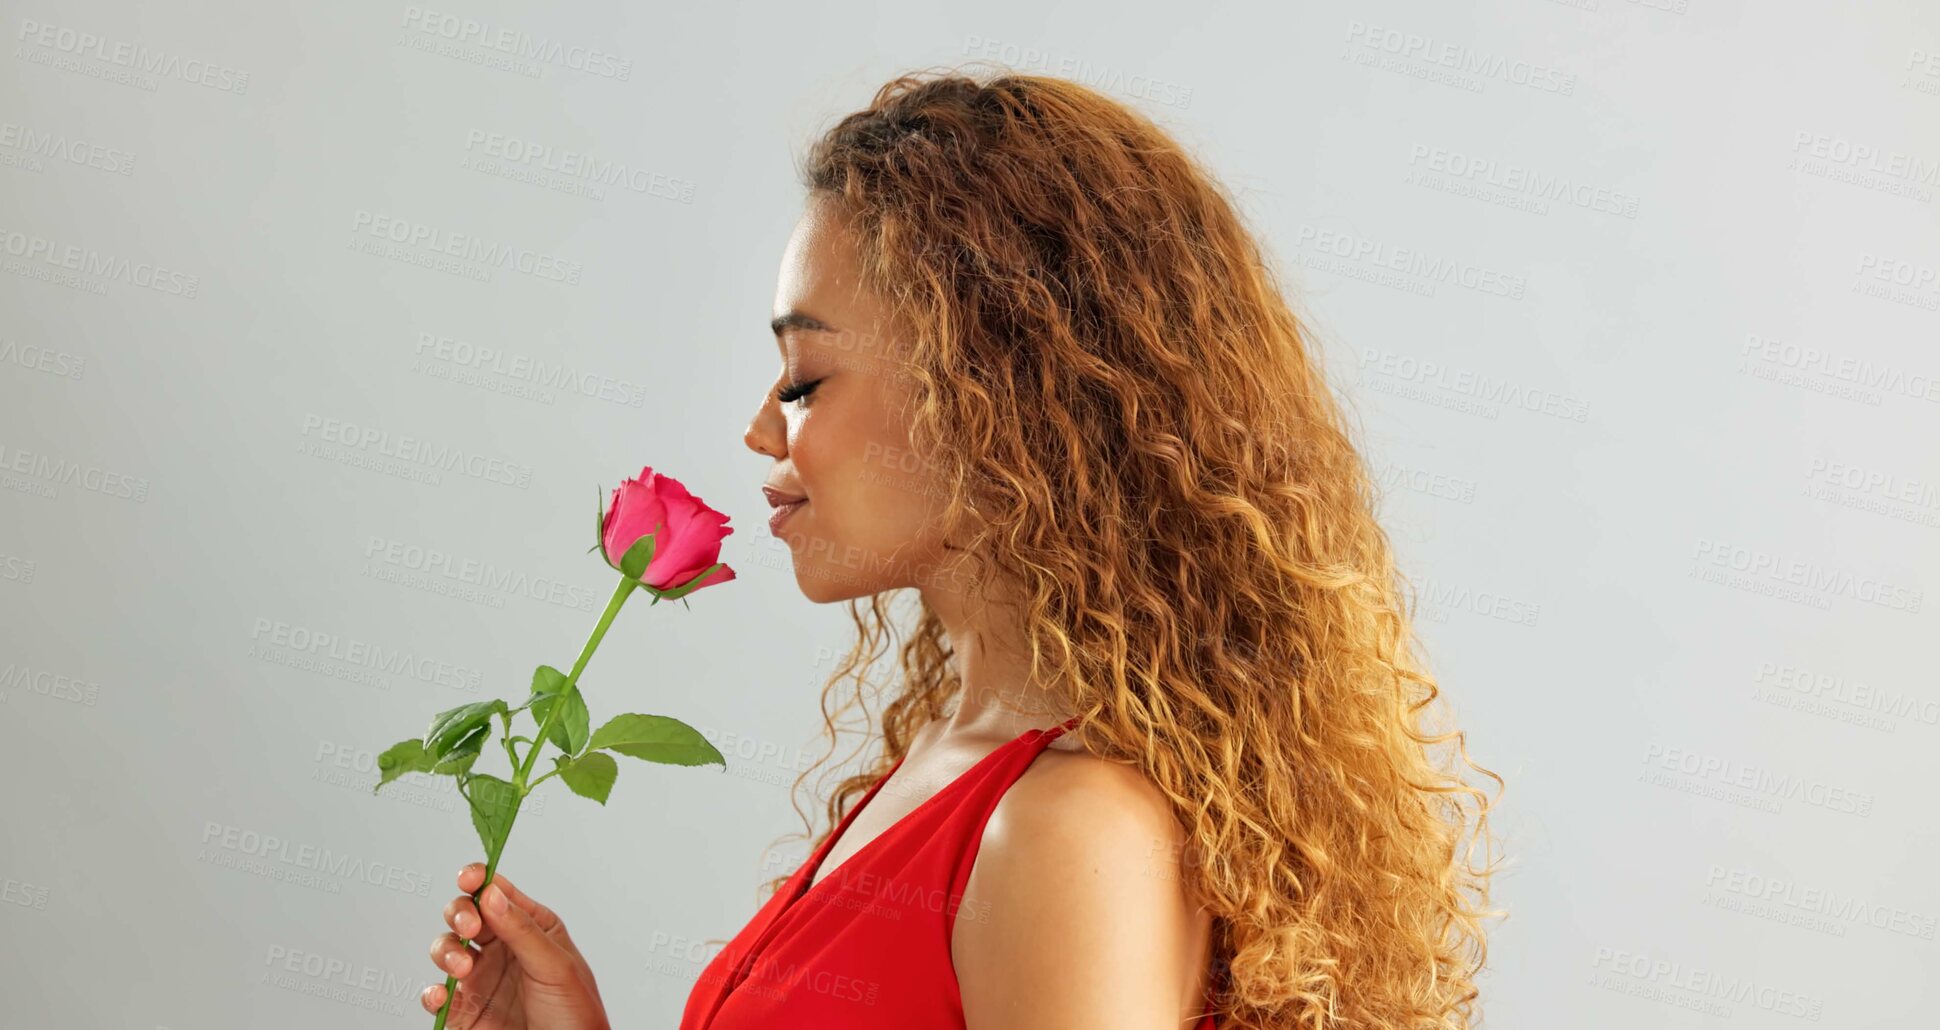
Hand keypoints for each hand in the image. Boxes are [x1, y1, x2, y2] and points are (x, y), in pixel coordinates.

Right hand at [424, 863, 611, 1028]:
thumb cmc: (576, 1015)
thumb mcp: (556, 967)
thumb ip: (522, 930)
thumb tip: (492, 894)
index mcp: (531, 928)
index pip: (498, 893)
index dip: (479, 879)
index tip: (469, 879)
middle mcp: (502, 949)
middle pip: (465, 914)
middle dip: (460, 913)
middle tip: (470, 927)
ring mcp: (481, 979)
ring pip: (446, 949)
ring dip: (446, 951)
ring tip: (462, 967)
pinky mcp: (465, 1011)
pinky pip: (437, 995)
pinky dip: (432, 992)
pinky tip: (442, 995)